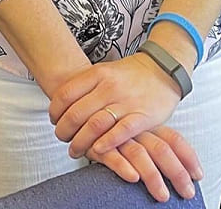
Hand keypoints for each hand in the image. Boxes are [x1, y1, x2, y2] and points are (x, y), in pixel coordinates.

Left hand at [48, 54, 183, 159]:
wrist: (165, 69)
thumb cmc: (131, 74)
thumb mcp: (106, 71)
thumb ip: (86, 85)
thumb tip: (61, 104)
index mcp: (98, 74)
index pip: (65, 94)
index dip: (54, 111)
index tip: (54, 120)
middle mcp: (110, 87)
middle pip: (76, 113)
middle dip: (64, 131)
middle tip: (62, 139)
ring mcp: (126, 102)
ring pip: (94, 125)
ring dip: (80, 142)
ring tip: (75, 150)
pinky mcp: (143, 117)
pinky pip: (121, 132)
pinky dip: (106, 143)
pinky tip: (97, 150)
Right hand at [88, 126, 203, 202]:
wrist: (79, 103)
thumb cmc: (111, 123)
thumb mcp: (135, 130)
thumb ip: (152, 143)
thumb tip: (176, 167)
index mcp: (148, 124)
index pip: (174, 139)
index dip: (188, 157)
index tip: (198, 175)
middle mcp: (136, 129)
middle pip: (162, 149)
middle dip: (176, 173)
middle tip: (186, 193)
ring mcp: (118, 135)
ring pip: (140, 154)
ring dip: (153, 176)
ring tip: (162, 196)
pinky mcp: (99, 142)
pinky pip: (112, 155)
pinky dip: (123, 166)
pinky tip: (132, 178)